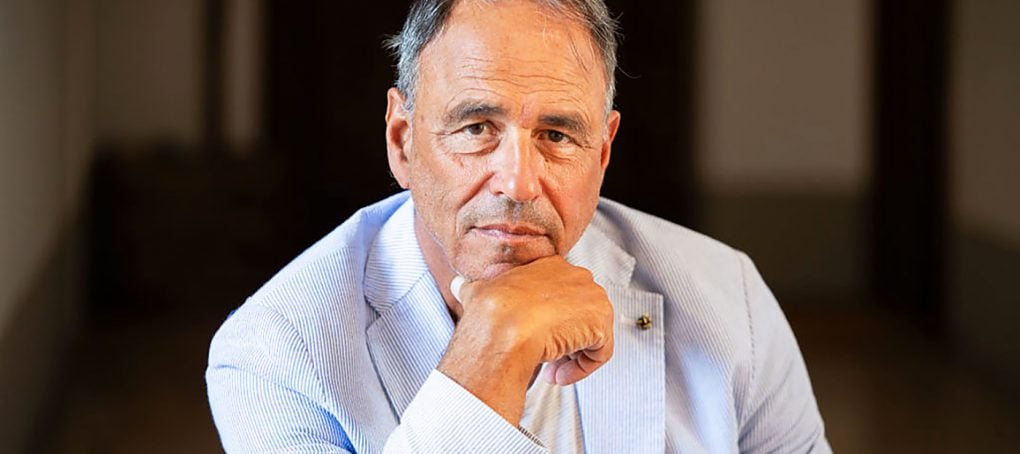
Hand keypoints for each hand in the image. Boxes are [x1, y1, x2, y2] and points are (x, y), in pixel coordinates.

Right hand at [436, 255, 613, 423]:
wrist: (502, 328)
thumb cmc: (490, 312)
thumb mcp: (476, 292)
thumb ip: (471, 288)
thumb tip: (458, 285)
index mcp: (552, 265)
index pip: (563, 296)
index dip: (549, 321)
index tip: (535, 338)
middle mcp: (577, 277)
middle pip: (581, 315)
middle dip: (565, 339)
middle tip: (545, 358)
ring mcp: (593, 298)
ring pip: (591, 335)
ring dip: (571, 357)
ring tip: (550, 369)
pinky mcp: (602, 324)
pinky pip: (600, 354)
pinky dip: (581, 370)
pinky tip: (557, 374)